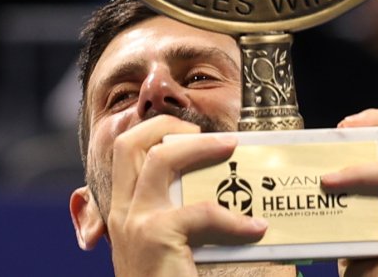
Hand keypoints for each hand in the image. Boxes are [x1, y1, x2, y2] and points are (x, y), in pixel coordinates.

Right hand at [106, 116, 266, 276]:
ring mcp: (134, 222)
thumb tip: (217, 193)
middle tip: (205, 132)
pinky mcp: (155, 236)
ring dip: (201, 147)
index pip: (123, 156)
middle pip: (129, 144)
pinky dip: (235, 219)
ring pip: (161, 158)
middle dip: (166, 125)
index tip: (186, 131)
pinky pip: (203, 211)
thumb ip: (175, 221)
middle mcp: (121, 213)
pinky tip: (256, 229)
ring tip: (232, 150)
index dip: (150, 133)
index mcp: (121, 215)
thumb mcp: (162, 252)